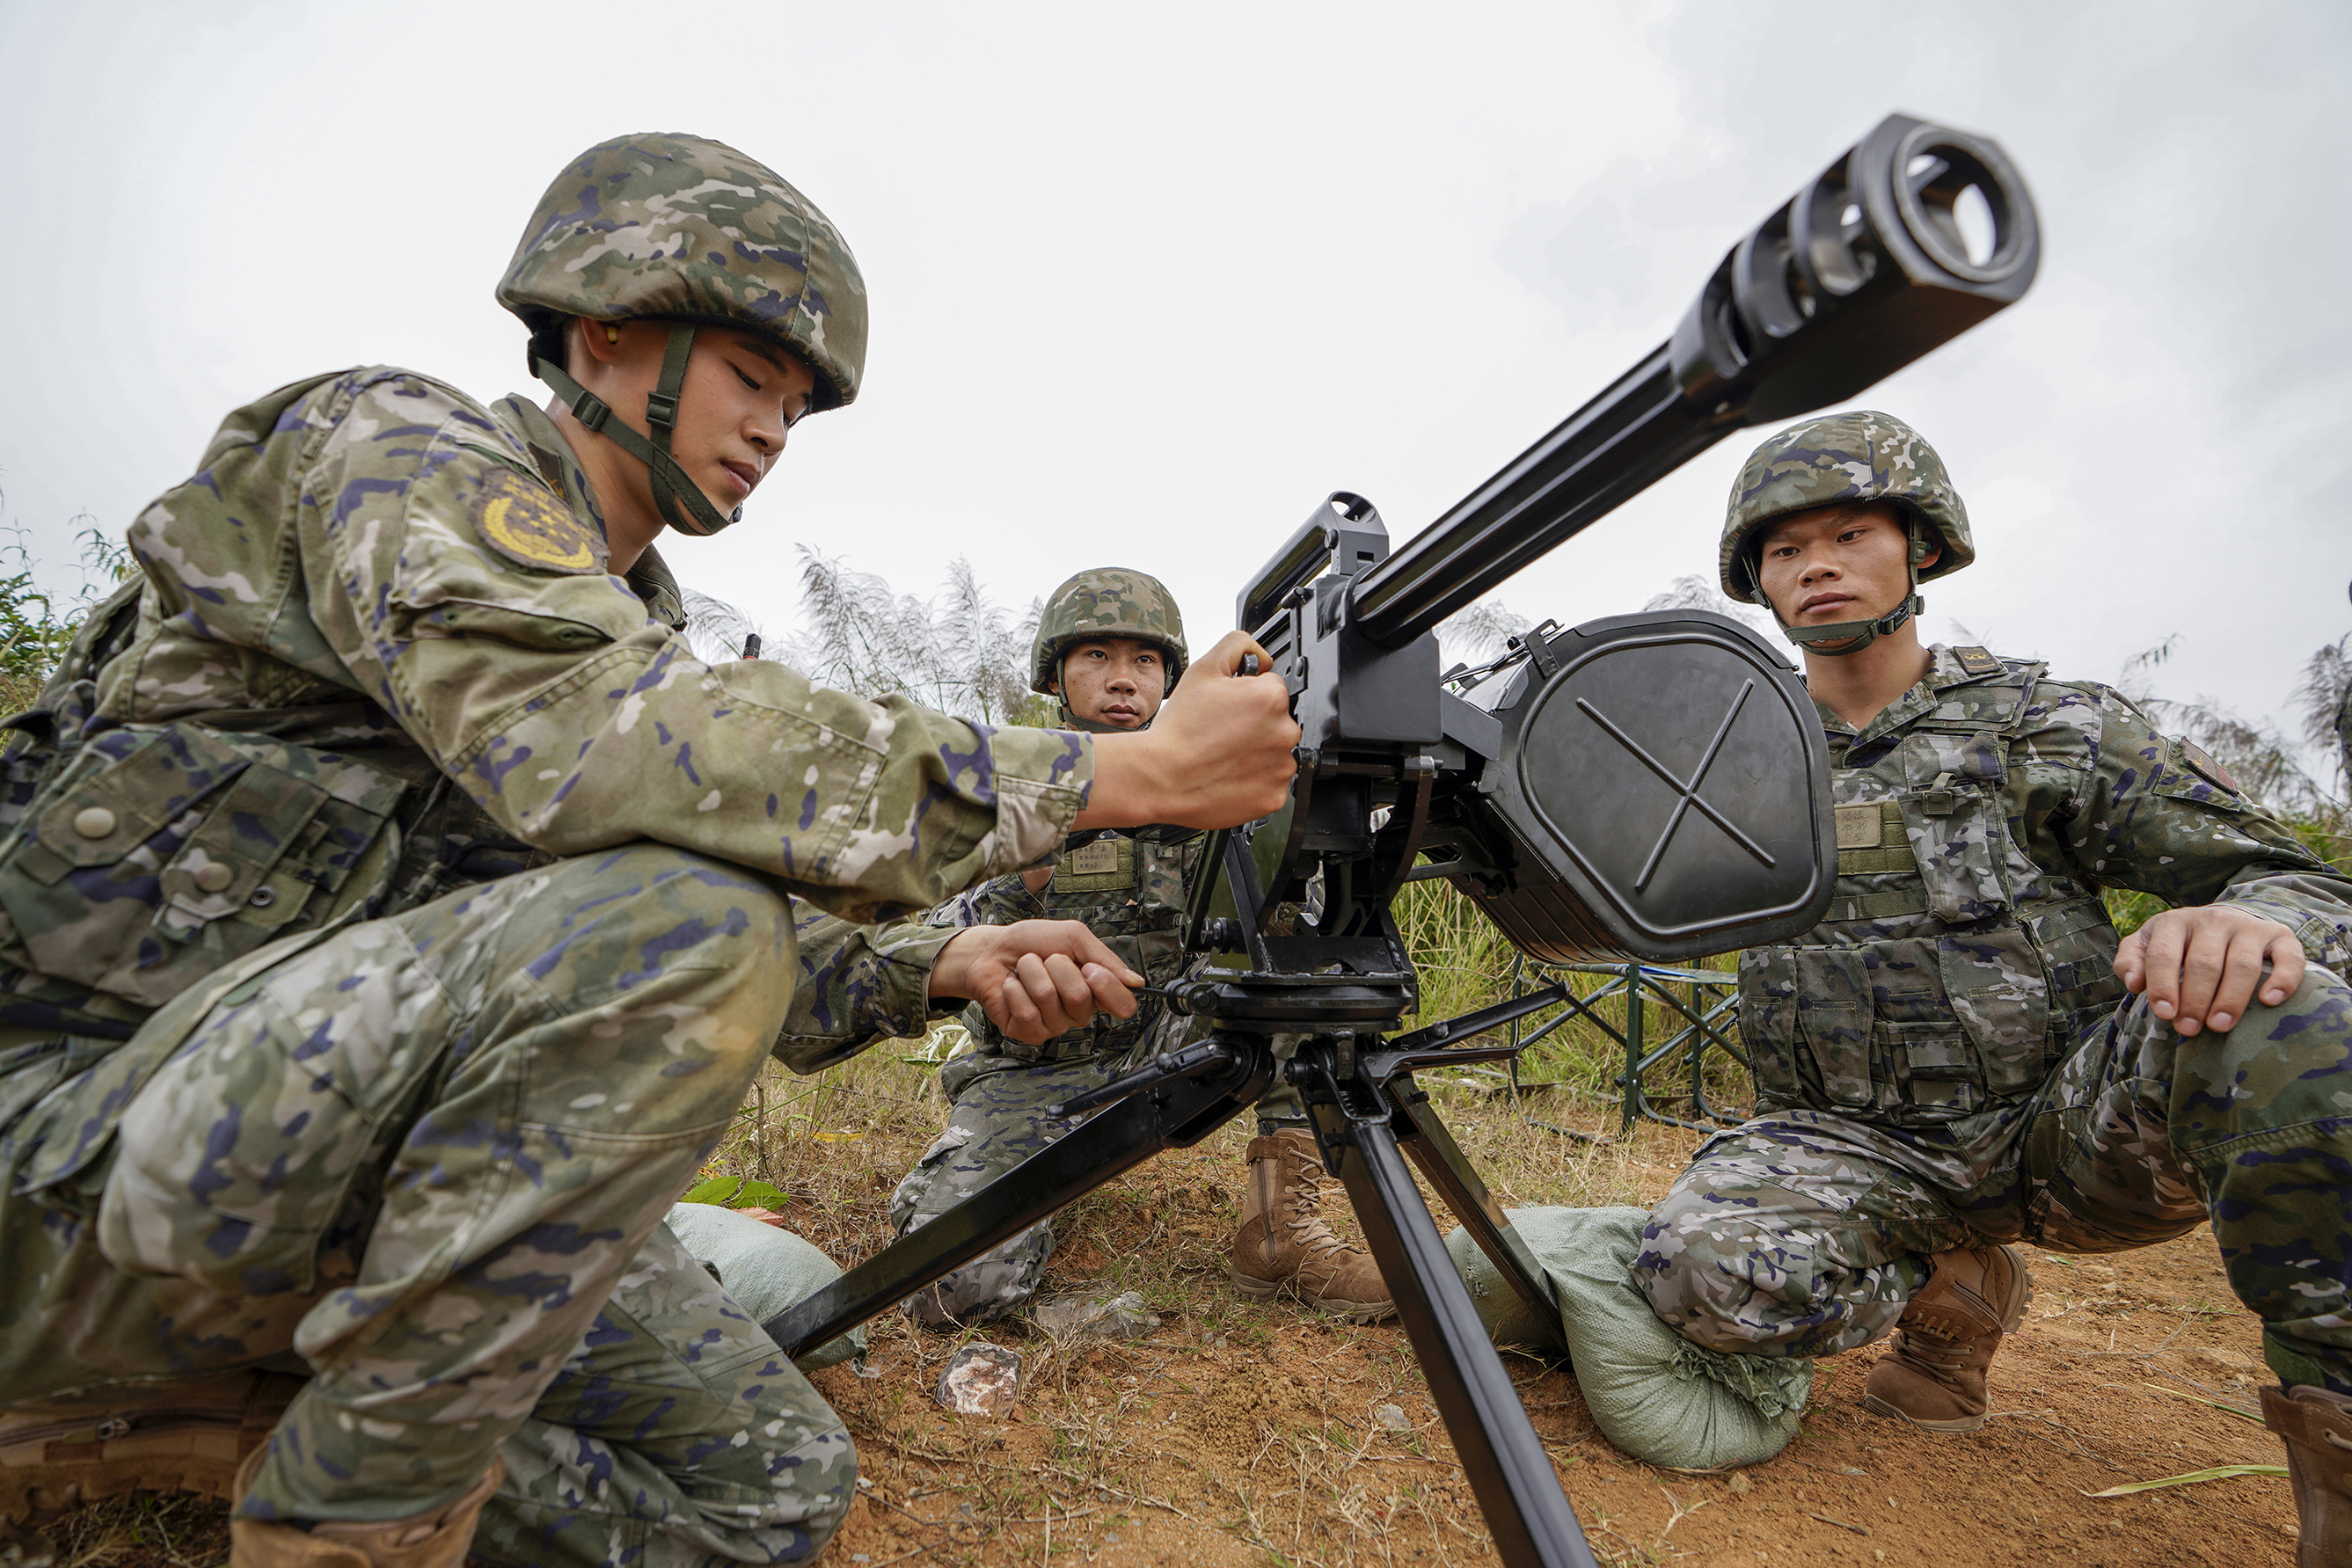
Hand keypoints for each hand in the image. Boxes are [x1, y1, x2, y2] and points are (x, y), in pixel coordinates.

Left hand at [929, 920, 1143, 1045]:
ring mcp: (1055, 1025)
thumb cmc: (1031, 942)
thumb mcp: (1072, 936)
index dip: (1108, 986)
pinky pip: (1028, 1013)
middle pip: (1081, 997)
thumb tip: (1136, 982)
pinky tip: (1012, 986)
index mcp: (1096, 989)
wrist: (991, 950)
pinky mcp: (1029, 1033)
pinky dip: (1015, 990)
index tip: (1089, 968)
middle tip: (1046, 960)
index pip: (1123, 1004)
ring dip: (1032, 973)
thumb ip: (1104, 958)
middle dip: (1057, 967)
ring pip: (1050, 999)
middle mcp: (1079, 1011)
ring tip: (1026, 970)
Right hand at [1076, 630, 1298, 829]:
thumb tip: (1260, 656)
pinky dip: (1253, 781)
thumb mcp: (1203, 669)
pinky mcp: (1274, 796)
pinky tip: (1228, 775)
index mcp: (1271, 698)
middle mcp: (1284, 732)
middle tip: (1222, 733)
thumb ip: (1238, 645)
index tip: (1227, 709)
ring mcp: (1281, 768)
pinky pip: (1270, 783)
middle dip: (1254, 724)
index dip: (1246, 696)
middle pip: (1276, 721)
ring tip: (1222, 755)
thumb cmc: (1180, 728)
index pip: (1271, 688)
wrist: (1161, 777)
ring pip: (1274, 753)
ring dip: (1255, 753)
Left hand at [2114, 905, 2302, 1034]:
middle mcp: (2212, 920)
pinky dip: (2282, 979)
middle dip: (2195, 1000)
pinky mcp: (2279, 936)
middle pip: (2203, 963)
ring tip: (2219, 1025)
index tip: (2165, 1014)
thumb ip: (2131, 961)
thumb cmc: (2179, 943)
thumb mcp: (2147, 945)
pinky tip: (2269, 1001)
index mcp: (2175, 922)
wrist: (2223, 921)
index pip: (2164, 955)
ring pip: (2241, 964)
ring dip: (2230, 998)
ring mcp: (2248, 927)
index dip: (2163, 986)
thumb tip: (2133, 983)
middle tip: (2189, 1028)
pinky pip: (2288, 957)